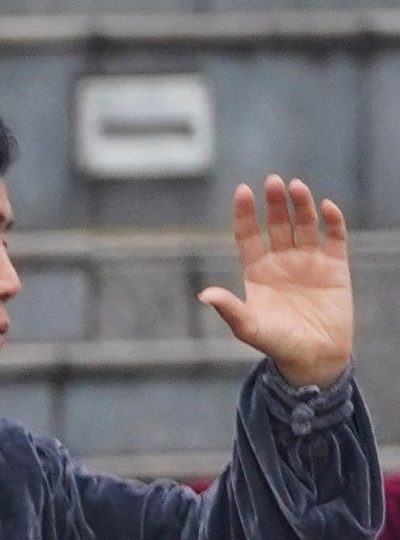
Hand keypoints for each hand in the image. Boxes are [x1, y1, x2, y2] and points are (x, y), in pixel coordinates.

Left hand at [204, 176, 354, 388]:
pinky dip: (331, 221)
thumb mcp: (248, 327)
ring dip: (301, 205)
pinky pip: (334, 237)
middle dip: (274, 203)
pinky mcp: (335, 265)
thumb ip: (229, 308)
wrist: (313, 357)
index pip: (248, 235)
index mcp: (257, 271)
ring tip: (296, 186)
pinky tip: (326, 206)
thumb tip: (204, 294)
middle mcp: (282, 261)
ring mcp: (309, 260)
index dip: (245, 213)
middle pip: (277, 224)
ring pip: (304, 224)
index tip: (242, 191)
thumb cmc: (276, 343)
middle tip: (272, 182)